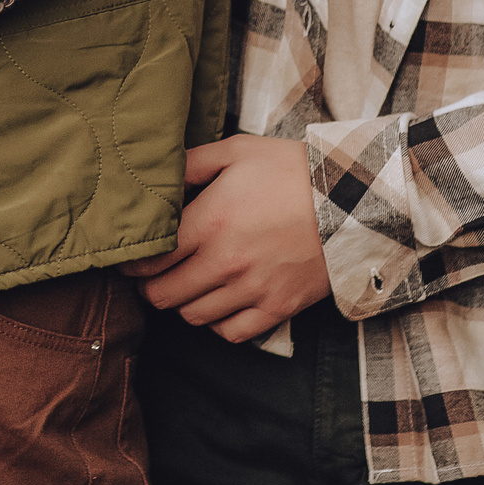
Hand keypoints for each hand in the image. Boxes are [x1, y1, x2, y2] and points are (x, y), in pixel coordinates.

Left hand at [119, 136, 331, 343]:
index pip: (151, 259)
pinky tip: (218, 304)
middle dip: (150, 287)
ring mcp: (253, 289)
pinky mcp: (278, 307)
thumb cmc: (291, 171)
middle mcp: (226, 262)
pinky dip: (217, 324)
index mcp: (210, 222)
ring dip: (182, 304)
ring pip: (194, 316)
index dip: (132, 264)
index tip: (130, 261)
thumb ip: (190, 164)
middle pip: (165, 295)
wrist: (353, 201)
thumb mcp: (236, 152)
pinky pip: (232, 333)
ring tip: (185, 287)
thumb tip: (157, 179)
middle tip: (151, 277)